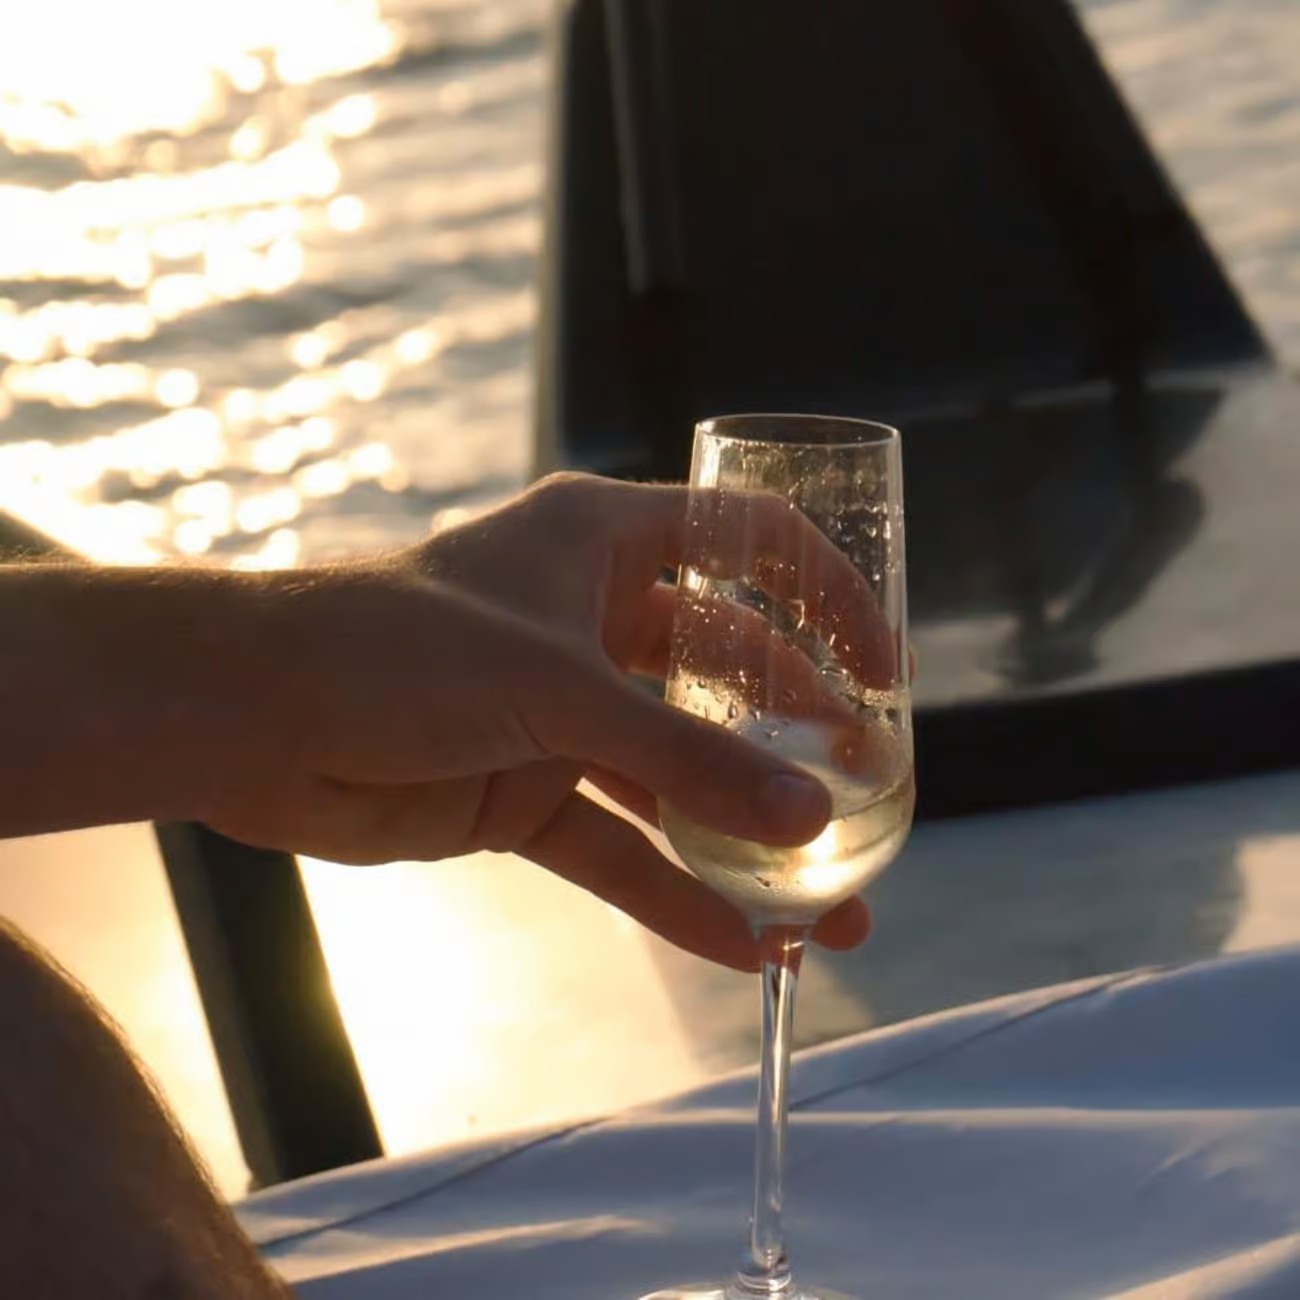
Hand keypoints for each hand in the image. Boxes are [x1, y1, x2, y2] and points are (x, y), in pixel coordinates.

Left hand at [199, 474, 875, 969]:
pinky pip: (618, 847)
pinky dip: (673, 895)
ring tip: (833, 915)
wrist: (252, 719)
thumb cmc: (398, 648)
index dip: (827, 598)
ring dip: (748, 846)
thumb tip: (811, 817)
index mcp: (605, 542)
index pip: (749, 547)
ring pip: (679, 780)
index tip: (884, 671)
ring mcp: (562, 713)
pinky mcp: (524, 792)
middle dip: (799, 749)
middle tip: (869, 813)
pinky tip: (742, 947)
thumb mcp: (561, 691)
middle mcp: (594, 622)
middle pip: (730, 681)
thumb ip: (687, 757)